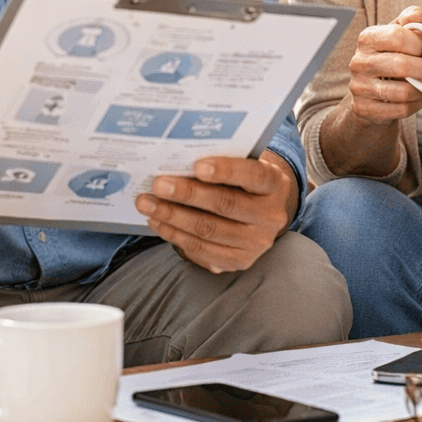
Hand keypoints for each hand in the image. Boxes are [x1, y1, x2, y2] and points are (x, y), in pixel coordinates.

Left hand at [135, 151, 297, 272]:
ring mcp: (256, 243)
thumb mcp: (246, 165)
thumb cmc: (246, 181)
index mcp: (275, 184)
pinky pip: (201, 249)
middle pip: (225, 204)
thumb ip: (224, 160)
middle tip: (158, 184)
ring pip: (208, 230)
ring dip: (172, 216)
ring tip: (147, 202)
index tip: (198, 165)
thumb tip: (179, 159)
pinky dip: (175, 235)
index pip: (253, 175)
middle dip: (187, 194)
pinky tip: (158, 221)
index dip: (226, 170)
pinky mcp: (239, 261)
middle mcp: (270, 216)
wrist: (265, 213)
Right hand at [344, 6, 421, 125]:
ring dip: (421, 90)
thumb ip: (411, 21)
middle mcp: (359, 62)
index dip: (418, 43)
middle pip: (401, 65)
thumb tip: (421, 16)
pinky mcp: (364, 108)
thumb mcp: (396, 35)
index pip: (397, 36)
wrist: (369, 92)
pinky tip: (414, 99)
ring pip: (403, 91)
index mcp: (367, 38)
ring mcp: (359, 87)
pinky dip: (414, 105)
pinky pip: (400, 109)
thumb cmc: (389, 58)